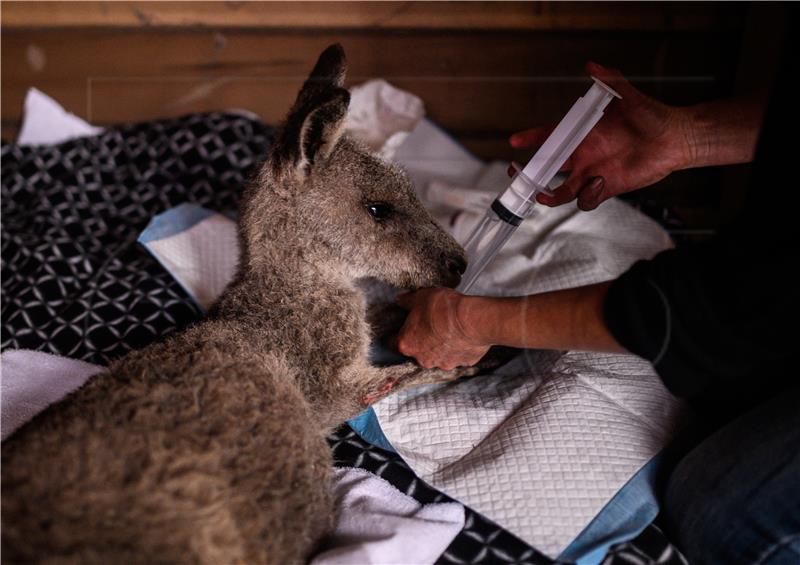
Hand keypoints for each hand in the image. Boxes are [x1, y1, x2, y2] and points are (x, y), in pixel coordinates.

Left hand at [391, 288, 489, 369]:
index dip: (394, 335)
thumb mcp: (419, 297)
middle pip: (416, 351)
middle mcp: (423, 359)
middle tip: (428, 325)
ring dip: (440, 346)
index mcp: (407, 344)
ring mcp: (444, 363)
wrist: (473, 320)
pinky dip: (458, 348)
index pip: (391, 343)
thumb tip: (400, 300)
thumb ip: (406, 301)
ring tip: (448, 329)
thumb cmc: (444, 309)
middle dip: (421, 340)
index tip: (398, 329)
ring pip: (437, 355)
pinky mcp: (463, 363)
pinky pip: (457, 356)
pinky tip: (462, 335)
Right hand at [510, 61, 691, 210]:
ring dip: (551, 195)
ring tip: (547, 195)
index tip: (516, 141)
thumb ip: (610, 81)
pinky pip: (587, 200)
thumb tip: (593, 66)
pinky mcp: (606, 188)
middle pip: (547, 169)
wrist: (675, 138)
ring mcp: (592, 173)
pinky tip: (598, 182)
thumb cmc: (652, 115)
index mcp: (582, 134)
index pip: (549, 137)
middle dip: (529, 175)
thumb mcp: (628, 96)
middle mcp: (583, 155)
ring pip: (562, 191)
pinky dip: (586, 196)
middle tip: (519, 175)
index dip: (531, 139)